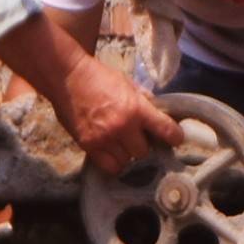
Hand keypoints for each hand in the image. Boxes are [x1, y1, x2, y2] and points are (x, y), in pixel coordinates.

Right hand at [57, 56, 182, 180]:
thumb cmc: (99, 76)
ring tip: (122, 144)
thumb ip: (143, 99)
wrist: (68, 77)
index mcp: (136, 108)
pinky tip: (111, 152)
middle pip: (144, 152)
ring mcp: (104, 138)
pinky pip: (109, 166)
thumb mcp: (127, 83)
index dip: (175, 137)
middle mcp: (122, 126)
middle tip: (137, 138)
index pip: (166, 130)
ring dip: (127, 154)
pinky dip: (113, 162)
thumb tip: (158, 111)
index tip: (176, 139)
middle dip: (143, 145)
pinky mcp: (88, 146)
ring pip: (127, 161)